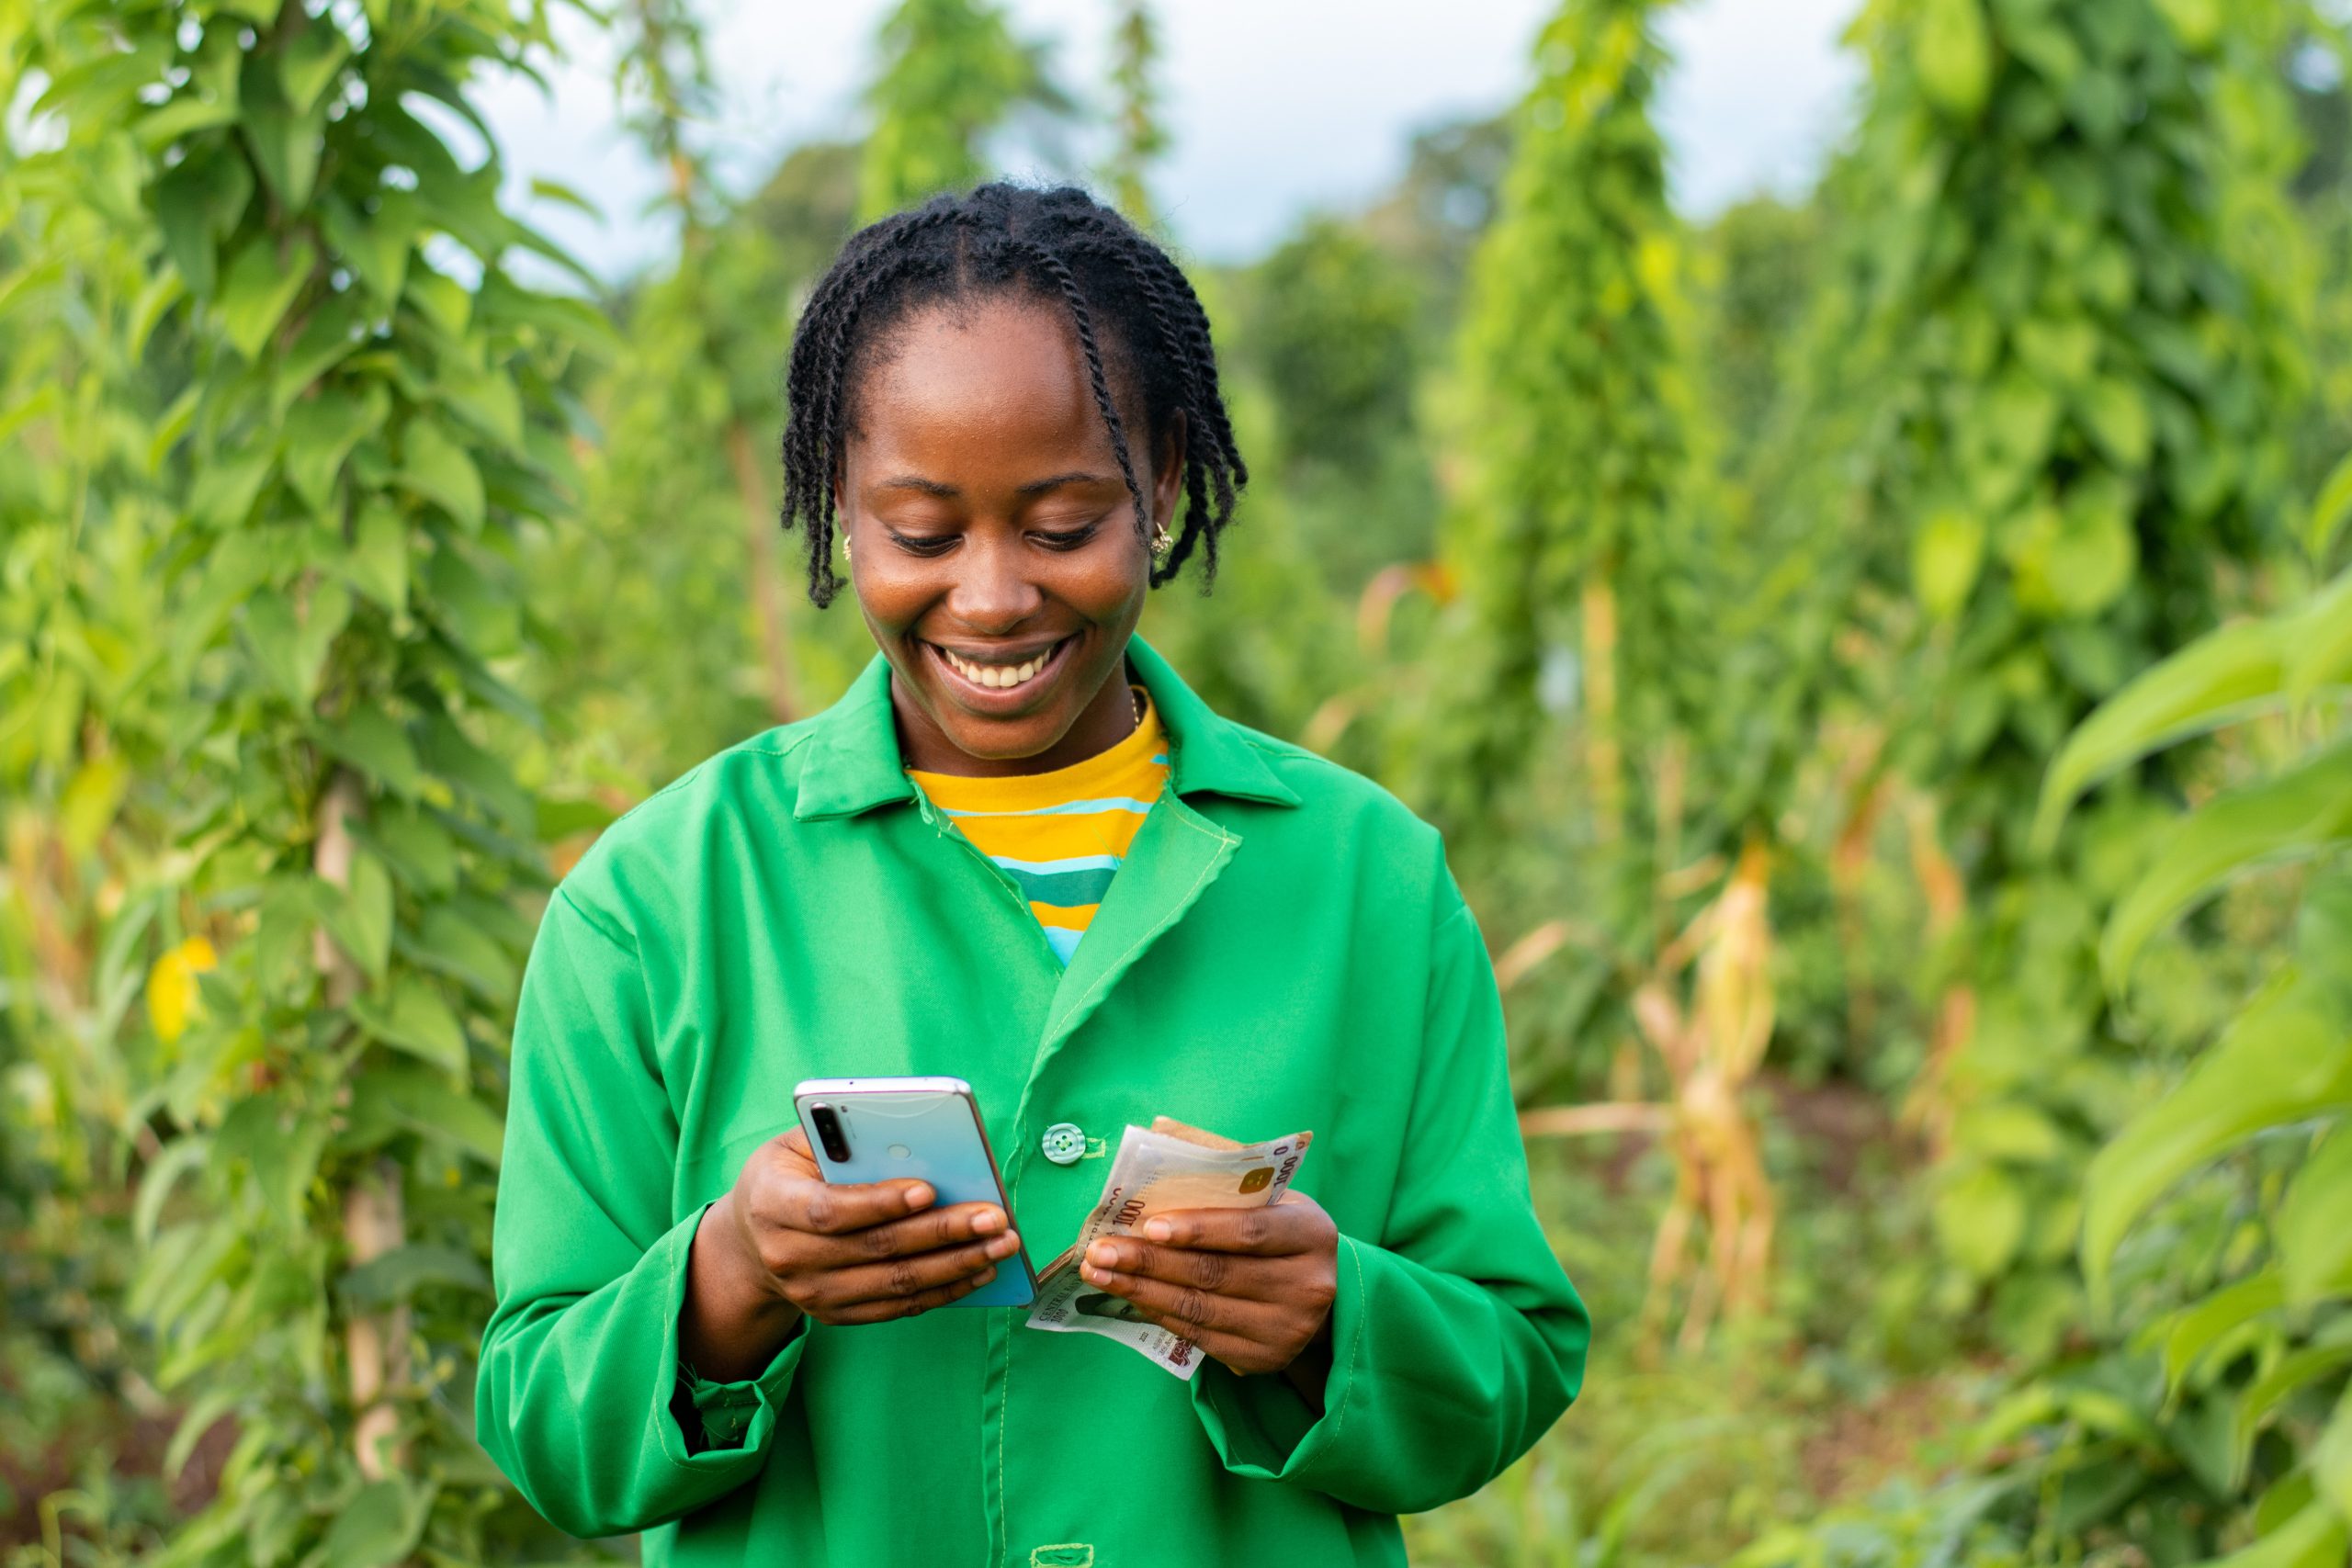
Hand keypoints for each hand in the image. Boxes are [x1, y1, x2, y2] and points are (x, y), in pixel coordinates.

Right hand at [684, 1128, 1020, 1377]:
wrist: (750, 1243)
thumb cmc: (786, 1177)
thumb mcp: (793, 1145)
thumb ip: (840, 1138)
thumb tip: (908, 1136)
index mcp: (773, 1204)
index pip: (830, 1209)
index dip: (880, 1202)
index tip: (929, 1189)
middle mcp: (788, 1256)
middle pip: (876, 1249)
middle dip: (942, 1232)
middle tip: (993, 1217)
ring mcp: (812, 1294)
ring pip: (894, 1283)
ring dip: (955, 1265)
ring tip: (1000, 1245)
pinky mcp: (836, 1315)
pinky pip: (897, 1307)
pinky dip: (942, 1291)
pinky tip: (978, 1271)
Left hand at [1077, 1191, 1338, 1381]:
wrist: (1319, 1291)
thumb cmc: (1280, 1232)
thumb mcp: (1273, 1200)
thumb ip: (1228, 1183)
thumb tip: (1158, 1144)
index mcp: (1312, 1234)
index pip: (1250, 1231)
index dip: (1199, 1228)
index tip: (1149, 1225)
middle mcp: (1308, 1286)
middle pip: (1216, 1274)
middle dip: (1150, 1262)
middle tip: (1101, 1251)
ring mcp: (1287, 1329)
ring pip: (1201, 1309)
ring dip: (1141, 1291)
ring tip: (1099, 1274)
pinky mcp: (1266, 1360)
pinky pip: (1201, 1336)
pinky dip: (1160, 1315)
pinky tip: (1130, 1297)